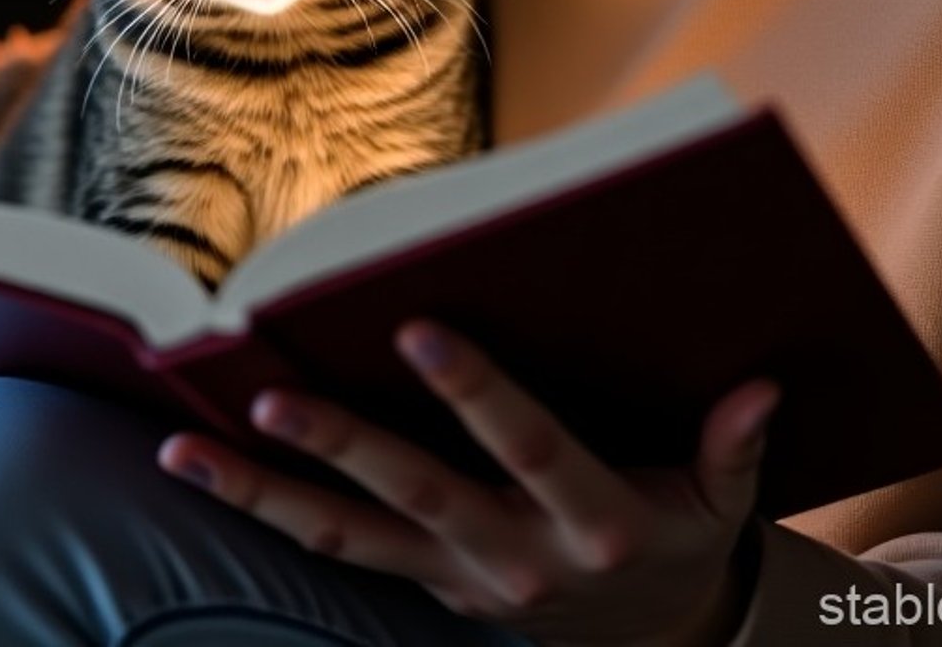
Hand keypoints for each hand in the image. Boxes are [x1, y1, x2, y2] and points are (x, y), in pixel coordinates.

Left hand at [154, 318, 779, 646]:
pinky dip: (271, 513)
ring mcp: (459, 579)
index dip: (475, 392)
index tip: (418, 326)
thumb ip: (735, 446)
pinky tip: (208, 467)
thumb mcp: (723, 503)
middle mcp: (513, 556)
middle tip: (266, 395)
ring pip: (345, 537)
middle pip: (413, 494)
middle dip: (339, 444)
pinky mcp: (428, 586)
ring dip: (261, 495)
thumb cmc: (685, 542)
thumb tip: (759, 384)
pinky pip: (339, 550)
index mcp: (592, 522)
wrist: (652, 645)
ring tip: (181, 450)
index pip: (526, 446)